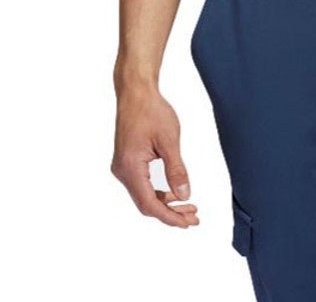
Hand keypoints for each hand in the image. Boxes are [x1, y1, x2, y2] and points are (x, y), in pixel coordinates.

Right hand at [111, 81, 198, 226]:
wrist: (136, 92)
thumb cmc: (152, 111)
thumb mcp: (169, 140)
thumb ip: (177, 170)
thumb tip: (185, 196)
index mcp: (130, 167)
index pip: (150, 204)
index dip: (170, 217)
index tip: (188, 222)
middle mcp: (122, 171)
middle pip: (146, 204)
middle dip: (170, 213)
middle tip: (194, 217)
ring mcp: (122, 167)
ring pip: (143, 195)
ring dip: (165, 203)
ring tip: (188, 207)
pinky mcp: (126, 161)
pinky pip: (141, 185)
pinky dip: (157, 192)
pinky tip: (173, 193)